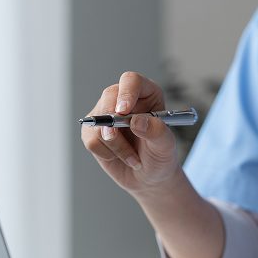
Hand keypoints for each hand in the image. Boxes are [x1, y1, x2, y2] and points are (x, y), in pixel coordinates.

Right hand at [81, 71, 178, 194]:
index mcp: (146, 95)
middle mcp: (124, 100)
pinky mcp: (93, 131)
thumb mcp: (165, 146)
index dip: (126, 92)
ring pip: (99, 122)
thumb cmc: (160, 156)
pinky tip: (119, 157)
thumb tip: (137, 121)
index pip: (132, 81)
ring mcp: (106, 114)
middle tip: (120, 137)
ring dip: (116, 146)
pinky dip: (107, 154)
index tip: (123, 110)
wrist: (149, 176)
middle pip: (109, 96)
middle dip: (113, 120)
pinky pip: (92, 140)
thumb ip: (156, 132)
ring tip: (133, 157)